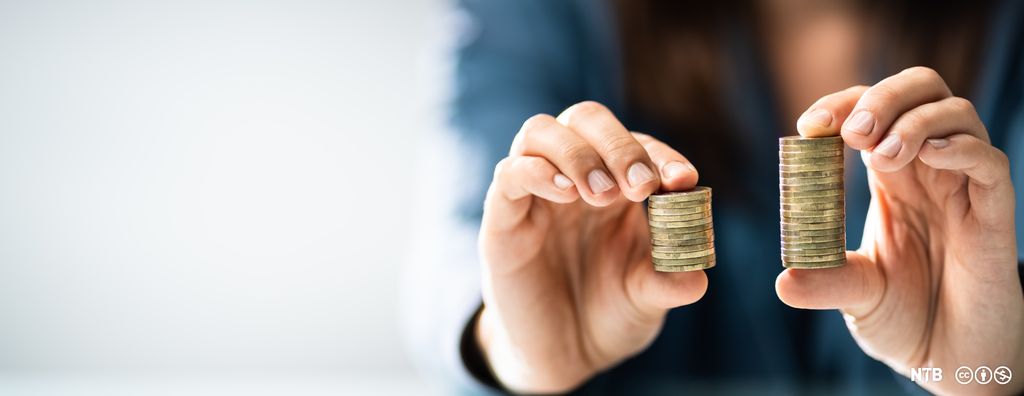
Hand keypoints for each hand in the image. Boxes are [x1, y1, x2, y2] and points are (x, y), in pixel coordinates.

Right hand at [477, 101, 706, 392]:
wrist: (562, 354)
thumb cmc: (608, 312)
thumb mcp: (646, 299)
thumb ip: (667, 282)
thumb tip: (697, 278)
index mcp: (619, 183)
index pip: (640, 144)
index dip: (662, 155)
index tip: (682, 180)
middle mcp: (576, 175)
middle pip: (587, 119)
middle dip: (619, 144)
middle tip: (641, 186)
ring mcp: (536, 192)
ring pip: (541, 131)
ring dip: (576, 153)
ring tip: (601, 193)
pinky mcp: (503, 217)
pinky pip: (509, 172)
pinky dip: (536, 172)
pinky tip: (566, 194)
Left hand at [777, 67, 1023, 394]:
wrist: (951, 362)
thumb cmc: (906, 320)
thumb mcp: (855, 297)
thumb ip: (825, 281)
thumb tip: (783, 281)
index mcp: (891, 177)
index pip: (870, 111)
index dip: (842, 104)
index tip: (808, 126)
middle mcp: (929, 171)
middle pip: (920, 92)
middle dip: (883, 97)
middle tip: (851, 131)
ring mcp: (965, 189)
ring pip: (957, 115)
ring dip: (915, 120)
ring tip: (880, 152)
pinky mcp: (995, 216)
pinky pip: (990, 164)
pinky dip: (961, 148)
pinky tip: (929, 155)